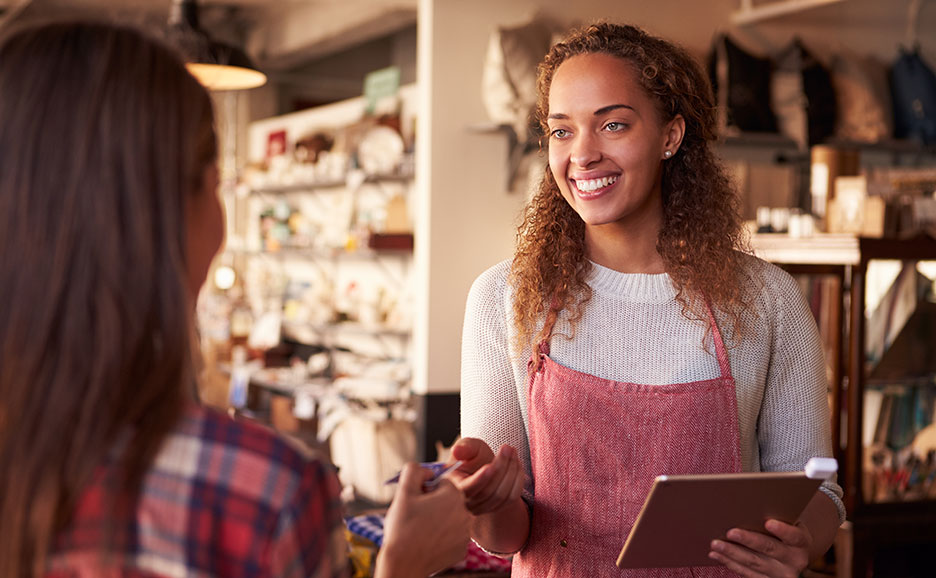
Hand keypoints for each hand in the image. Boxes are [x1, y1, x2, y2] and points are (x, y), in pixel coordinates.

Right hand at [377, 463, 470, 577]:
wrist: (403, 564)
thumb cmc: (402, 528)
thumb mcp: (404, 491)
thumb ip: (414, 470)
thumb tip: (426, 470)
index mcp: (454, 495)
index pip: (441, 483)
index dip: (425, 490)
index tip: (416, 502)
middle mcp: (466, 513)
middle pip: (447, 500)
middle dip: (433, 504)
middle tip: (416, 516)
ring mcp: (465, 534)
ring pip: (450, 518)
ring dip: (438, 520)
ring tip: (420, 530)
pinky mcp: (462, 549)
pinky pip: (452, 536)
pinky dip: (441, 537)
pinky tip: (428, 542)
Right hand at [450, 437, 523, 515]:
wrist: (482, 466)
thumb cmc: (472, 457)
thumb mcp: (467, 448)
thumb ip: (464, 447)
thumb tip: (456, 451)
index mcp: (453, 487)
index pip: (467, 489)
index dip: (480, 479)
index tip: (489, 466)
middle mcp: (466, 503)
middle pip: (488, 491)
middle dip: (501, 467)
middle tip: (507, 447)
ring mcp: (482, 508)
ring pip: (501, 495)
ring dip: (511, 471)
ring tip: (512, 452)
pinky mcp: (497, 508)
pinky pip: (511, 498)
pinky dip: (518, 480)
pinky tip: (517, 464)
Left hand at [708, 519, 812, 577]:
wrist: (793, 555)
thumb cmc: (785, 531)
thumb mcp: (789, 523)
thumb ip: (777, 516)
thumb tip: (751, 504)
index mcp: (801, 543)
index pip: (794, 536)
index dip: (782, 530)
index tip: (769, 522)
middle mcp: (794, 561)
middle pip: (769, 549)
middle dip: (748, 540)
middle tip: (730, 532)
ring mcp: (781, 574)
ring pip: (754, 563)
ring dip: (732, 553)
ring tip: (716, 544)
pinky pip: (747, 573)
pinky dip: (730, 563)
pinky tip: (716, 554)